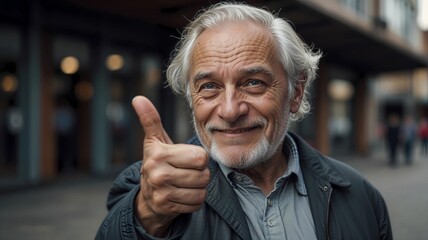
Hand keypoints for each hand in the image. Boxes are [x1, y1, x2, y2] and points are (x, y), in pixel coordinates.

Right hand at [132, 96, 209, 236]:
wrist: (147, 198)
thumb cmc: (157, 163)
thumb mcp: (154, 142)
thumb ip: (150, 120)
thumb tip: (138, 98)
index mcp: (159, 154)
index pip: (200, 157)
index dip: (198, 158)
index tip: (186, 159)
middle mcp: (158, 173)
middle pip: (203, 174)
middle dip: (200, 174)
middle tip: (187, 172)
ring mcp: (162, 192)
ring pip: (201, 190)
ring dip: (198, 188)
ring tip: (185, 184)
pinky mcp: (167, 207)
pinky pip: (196, 203)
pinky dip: (194, 201)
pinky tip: (183, 195)